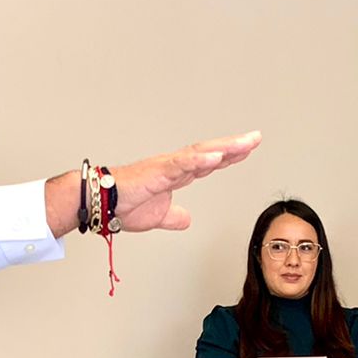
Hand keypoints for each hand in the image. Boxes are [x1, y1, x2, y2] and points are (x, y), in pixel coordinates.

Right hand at [109, 133, 261, 230]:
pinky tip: (217, 156)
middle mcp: (174, 165)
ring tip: (245, 143)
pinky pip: (182, 163)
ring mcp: (167, 166)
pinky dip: (200, 159)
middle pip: (210, 152)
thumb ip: (174, 217)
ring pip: (200, 153)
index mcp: (176, 174)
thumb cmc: (123, 204)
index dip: (229, 156)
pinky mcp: (157, 171)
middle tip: (255, 138)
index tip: (247, 150)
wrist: (101, 203)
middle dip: (234, 145)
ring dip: (224, 148)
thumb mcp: (159, 217)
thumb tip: (187, 220)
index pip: (208, 162)